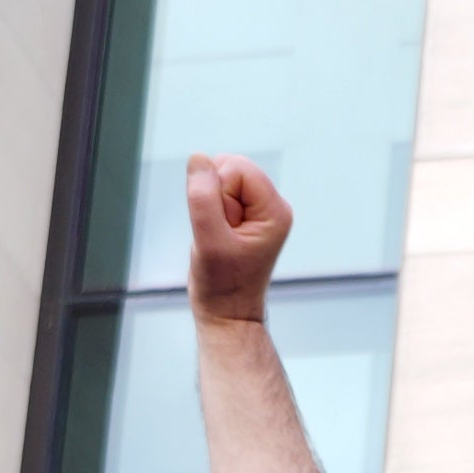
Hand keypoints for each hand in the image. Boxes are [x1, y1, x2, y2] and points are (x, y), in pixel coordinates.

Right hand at [181, 156, 292, 328]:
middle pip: (230, 168)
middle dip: (214, 197)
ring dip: (209, 206)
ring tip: (217, 237)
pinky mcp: (244, 215)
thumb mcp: (209, 241)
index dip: (217, 192)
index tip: (220, 227)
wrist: (226, 313)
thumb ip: (202, 199)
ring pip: (220, 180)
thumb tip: (198, 159)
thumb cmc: (223, 286)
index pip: (236, 168)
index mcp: (275, 211)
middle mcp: (272, 207)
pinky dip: (209, 212)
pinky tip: (216, 236)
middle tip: (218, 234)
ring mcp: (258, 211)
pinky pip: (217, 194)